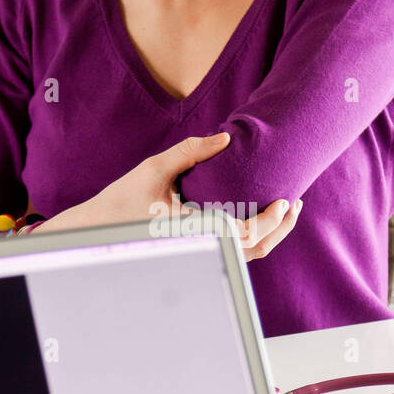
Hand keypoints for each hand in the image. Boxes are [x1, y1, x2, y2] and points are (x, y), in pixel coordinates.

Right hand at [32, 131, 303, 261]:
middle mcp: (198, 247)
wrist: (98, 229)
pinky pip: (234, 253)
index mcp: (192, 231)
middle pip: (253, 250)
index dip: (270, 221)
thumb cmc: (123, 199)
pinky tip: (260, 218)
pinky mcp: (196, 252)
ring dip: (270, 236)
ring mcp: (198, 253)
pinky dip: (254, 239)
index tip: (285, 202)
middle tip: (294, 204)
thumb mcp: (154, 169)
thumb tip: (226, 137)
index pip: (243, 234)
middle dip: (280, 229)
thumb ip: (190, 151)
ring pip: (246, 256)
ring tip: (284, 211)